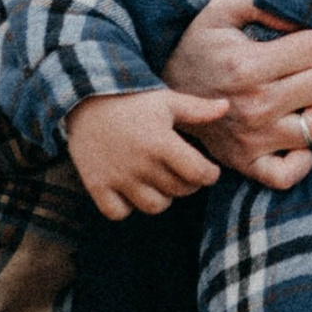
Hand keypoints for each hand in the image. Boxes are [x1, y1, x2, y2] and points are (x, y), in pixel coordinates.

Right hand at [65, 85, 228, 220]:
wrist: (84, 98)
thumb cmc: (132, 100)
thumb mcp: (166, 100)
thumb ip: (197, 109)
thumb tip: (227, 106)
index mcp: (161, 142)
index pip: (199, 174)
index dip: (210, 174)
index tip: (208, 170)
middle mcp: (140, 164)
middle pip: (179, 190)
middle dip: (188, 183)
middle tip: (183, 171)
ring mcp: (117, 177)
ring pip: (154, 206)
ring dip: (162, 197)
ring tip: (159, 181)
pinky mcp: (97, 185)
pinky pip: (118, 213)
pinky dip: (127, 207)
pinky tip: (130, 190)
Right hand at [162, 0, 311, 191]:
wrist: (160, 96)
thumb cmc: (198, 49)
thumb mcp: (220, 11)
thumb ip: (260, 0)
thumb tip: (299, 12)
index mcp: (247, 65)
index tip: (299, 42)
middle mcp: (254, 105)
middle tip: (302, 70)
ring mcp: (253, 140)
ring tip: (301, 99)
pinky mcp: (247, 164)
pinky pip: (289, 175)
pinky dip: (301, 159)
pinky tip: (294, 135)